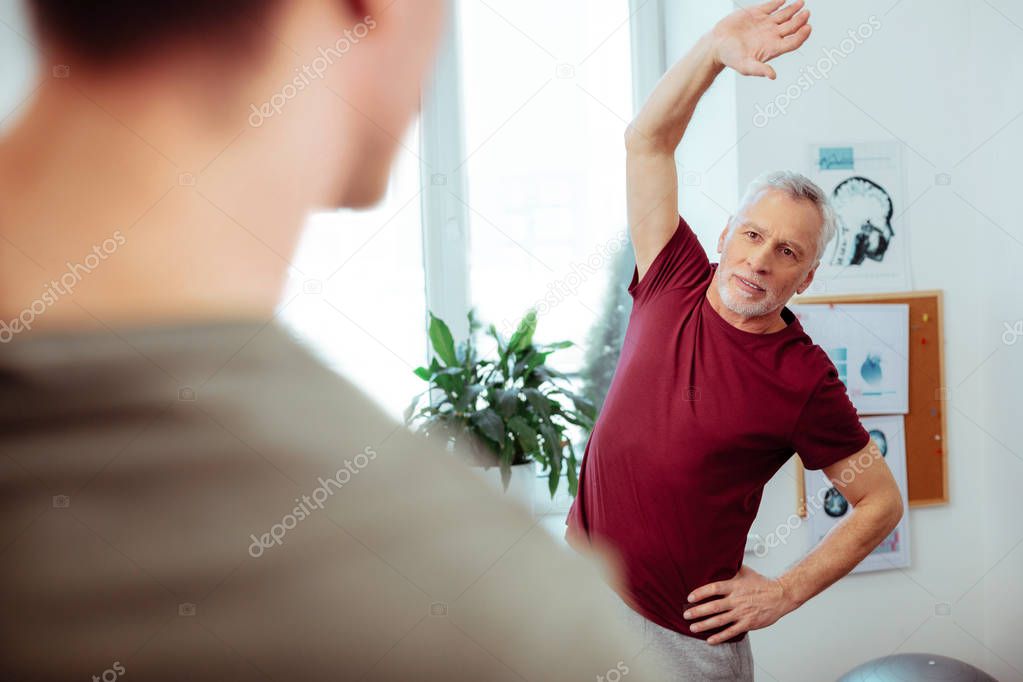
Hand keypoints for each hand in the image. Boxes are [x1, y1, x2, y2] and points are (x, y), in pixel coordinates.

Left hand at [682, 564, 797, 643]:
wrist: (780, 596)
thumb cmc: (762, 583)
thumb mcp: (746, 572)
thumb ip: (731, 568)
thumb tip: (718, 559)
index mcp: (735, 586)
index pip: (714, 588)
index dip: (700, 593)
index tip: (689, 598)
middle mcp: (737, 600)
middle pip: (713, 606)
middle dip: (697, 612)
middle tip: (686, 615)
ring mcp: (742, 613)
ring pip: (720, 620)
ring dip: (704, 625)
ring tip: (693, 627)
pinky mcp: (748, 623)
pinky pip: (731, 631)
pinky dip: (720, 636)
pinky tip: (710, 640)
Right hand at [709, 0, 811, 79]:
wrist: (716, 45)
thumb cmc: (730, 58)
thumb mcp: (745, 66)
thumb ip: (759, 70)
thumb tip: (772, 76)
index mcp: (772, 47)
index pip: (793, 41)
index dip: (802, 35)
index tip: (808, 27)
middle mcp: (771, 35)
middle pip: (792, 26)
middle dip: (801, 20)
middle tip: (806, 13)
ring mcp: (765, 23)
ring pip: (785, 14)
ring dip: (794, 9)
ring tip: (801, 3)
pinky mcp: (756, 13)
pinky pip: (771, 6)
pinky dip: (779, 2)